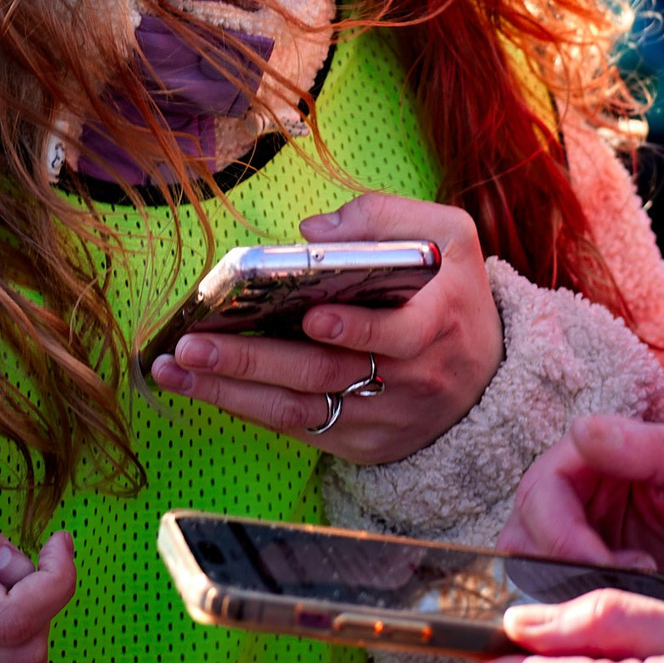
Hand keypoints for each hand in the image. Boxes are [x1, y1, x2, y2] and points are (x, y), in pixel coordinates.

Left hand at [147, 192, 502, 463]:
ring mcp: (383, 418)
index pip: (398, 335)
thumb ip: (387, 218)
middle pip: (326, 375)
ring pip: (300, 411)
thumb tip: (309, 233)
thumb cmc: (454, 294)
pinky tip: (199, 387)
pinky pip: (297, 430)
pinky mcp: (359, 444)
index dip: (356, 330)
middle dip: (254, 363)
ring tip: (174, 368)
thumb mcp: (450, 238)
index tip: (311, 317)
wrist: (489, 381)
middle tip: (194, 346)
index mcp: (438, 322)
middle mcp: (410, 379)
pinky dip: (244, 409)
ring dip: (230, 393)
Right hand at [500, 416, 663, 618]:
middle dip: (558, 568)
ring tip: (621, 605)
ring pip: (528, 567)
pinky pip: (554, 598)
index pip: (543, 489)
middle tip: (615, 592)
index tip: (608, 565)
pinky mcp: (592, 581)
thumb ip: (655, 448)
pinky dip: (570, 613)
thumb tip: (583, 430)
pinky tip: (617, 621)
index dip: (563, 533)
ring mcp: (584, 540)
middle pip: (524, 530)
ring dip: (560, 593)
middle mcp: (580, 495)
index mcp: (600, 455)